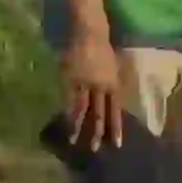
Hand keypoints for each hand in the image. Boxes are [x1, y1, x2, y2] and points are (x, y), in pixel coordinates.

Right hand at [55, 34, 133, 153]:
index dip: (116, 127)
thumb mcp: (114, 69)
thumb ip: (112, 86)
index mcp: (114, 85)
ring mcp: (85, 83)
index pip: (116, 111)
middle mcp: (101, 87)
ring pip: (83, 109)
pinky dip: (67, 112)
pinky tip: (64, 122)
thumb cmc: (103, 50)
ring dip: (78, 126)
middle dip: (98, 132)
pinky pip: (69, 99)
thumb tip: (112, 102)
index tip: (117, 144)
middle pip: (100, 113)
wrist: (90, 33)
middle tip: (95, 149)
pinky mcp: (70, 79)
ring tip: (74, 141)